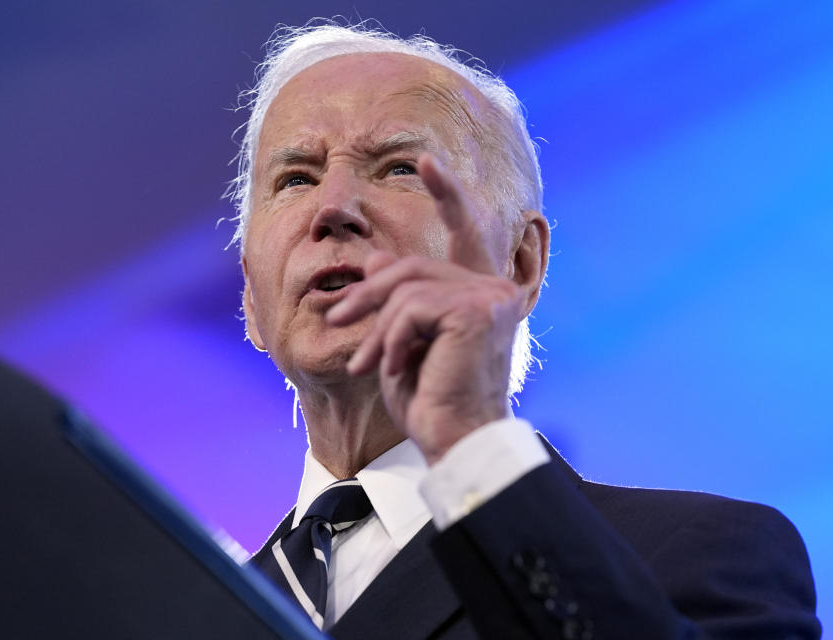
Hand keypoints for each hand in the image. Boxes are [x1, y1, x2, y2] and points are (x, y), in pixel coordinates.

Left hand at [325, 154, 539, 464]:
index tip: (426, 160)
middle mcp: (496, 290)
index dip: (448, 193)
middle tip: (336, 317)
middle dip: (367, 293)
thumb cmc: (431, 399)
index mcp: (482, 294)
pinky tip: (392, 367)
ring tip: (364, 359)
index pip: (467, 231)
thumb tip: (375, 261)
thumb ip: (397, 301)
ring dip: (375, 325)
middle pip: (411, 266)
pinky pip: (410, 308)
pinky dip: (390, 338)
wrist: (453, 440)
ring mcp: (490, 298)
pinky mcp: (476, 311)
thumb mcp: (402, 341)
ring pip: (406, 286)